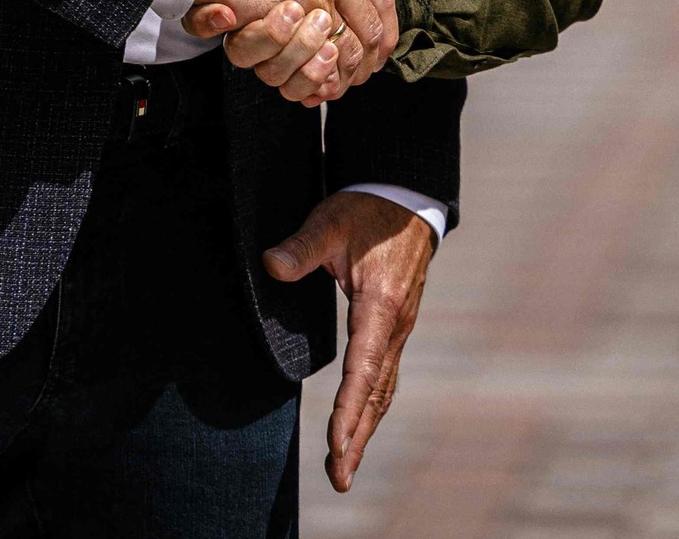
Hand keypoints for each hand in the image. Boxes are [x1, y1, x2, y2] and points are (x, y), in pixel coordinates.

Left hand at [265, 191, 434, 491]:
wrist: (406, 200)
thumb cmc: (367, 211)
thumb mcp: (330, 221)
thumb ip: (301, 248)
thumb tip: (271, 266)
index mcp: (380, 306)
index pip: (363, 369)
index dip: (348, 410)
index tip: (335, 444)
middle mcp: (396, 325)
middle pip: (376, 393)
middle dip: (357, 439)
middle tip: (339, 479)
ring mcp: (400, 329)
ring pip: (383, 390)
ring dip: (365, 430)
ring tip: (344, 467)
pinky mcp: (396, 328)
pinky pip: (386, 378)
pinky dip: (373, 409)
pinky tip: (362, 426)